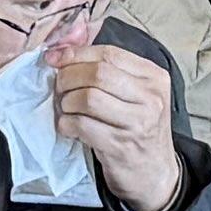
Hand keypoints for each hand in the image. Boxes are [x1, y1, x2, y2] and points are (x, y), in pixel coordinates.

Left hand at [49, 39, 180, 210]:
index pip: (109, 54)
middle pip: (98, 74)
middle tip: (60, 87)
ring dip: (67, 102)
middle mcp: (151, 98)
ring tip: (66, 108)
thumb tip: (69, 37)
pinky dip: (67, 123)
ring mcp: (137, 123)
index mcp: (154, 77)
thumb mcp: (134, 93)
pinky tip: (69, 127)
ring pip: (88, 98)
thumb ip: (106, 65)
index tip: (55, 59)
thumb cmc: (138, 128)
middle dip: (69, 77)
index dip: (77, 53)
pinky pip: (82, 125)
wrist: (155, 174)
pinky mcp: (120, 146)